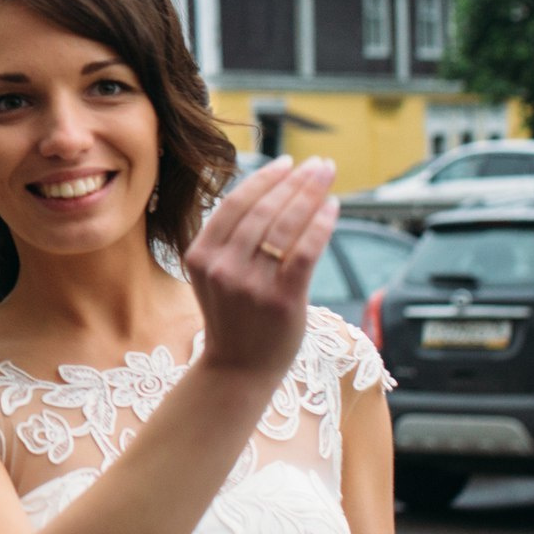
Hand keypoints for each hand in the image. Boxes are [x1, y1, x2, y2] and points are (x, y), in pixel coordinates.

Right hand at [184, 156, 339, 383]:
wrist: (238, 370)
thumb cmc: (234, 318)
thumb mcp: (217, 275)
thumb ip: (232, 240)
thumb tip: (275, 192)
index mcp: (201, 256)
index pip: (235, 204)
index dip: (264, 179)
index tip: (288, 163)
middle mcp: (222, 268)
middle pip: (263, 210)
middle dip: (295, 181)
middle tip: (319, 164)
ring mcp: (250, 285)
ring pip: (284, 225)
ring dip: (310, 194)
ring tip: (327, 177)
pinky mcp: (281, 299)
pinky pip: (304, 251)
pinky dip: (321, 224)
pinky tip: (333, 208)